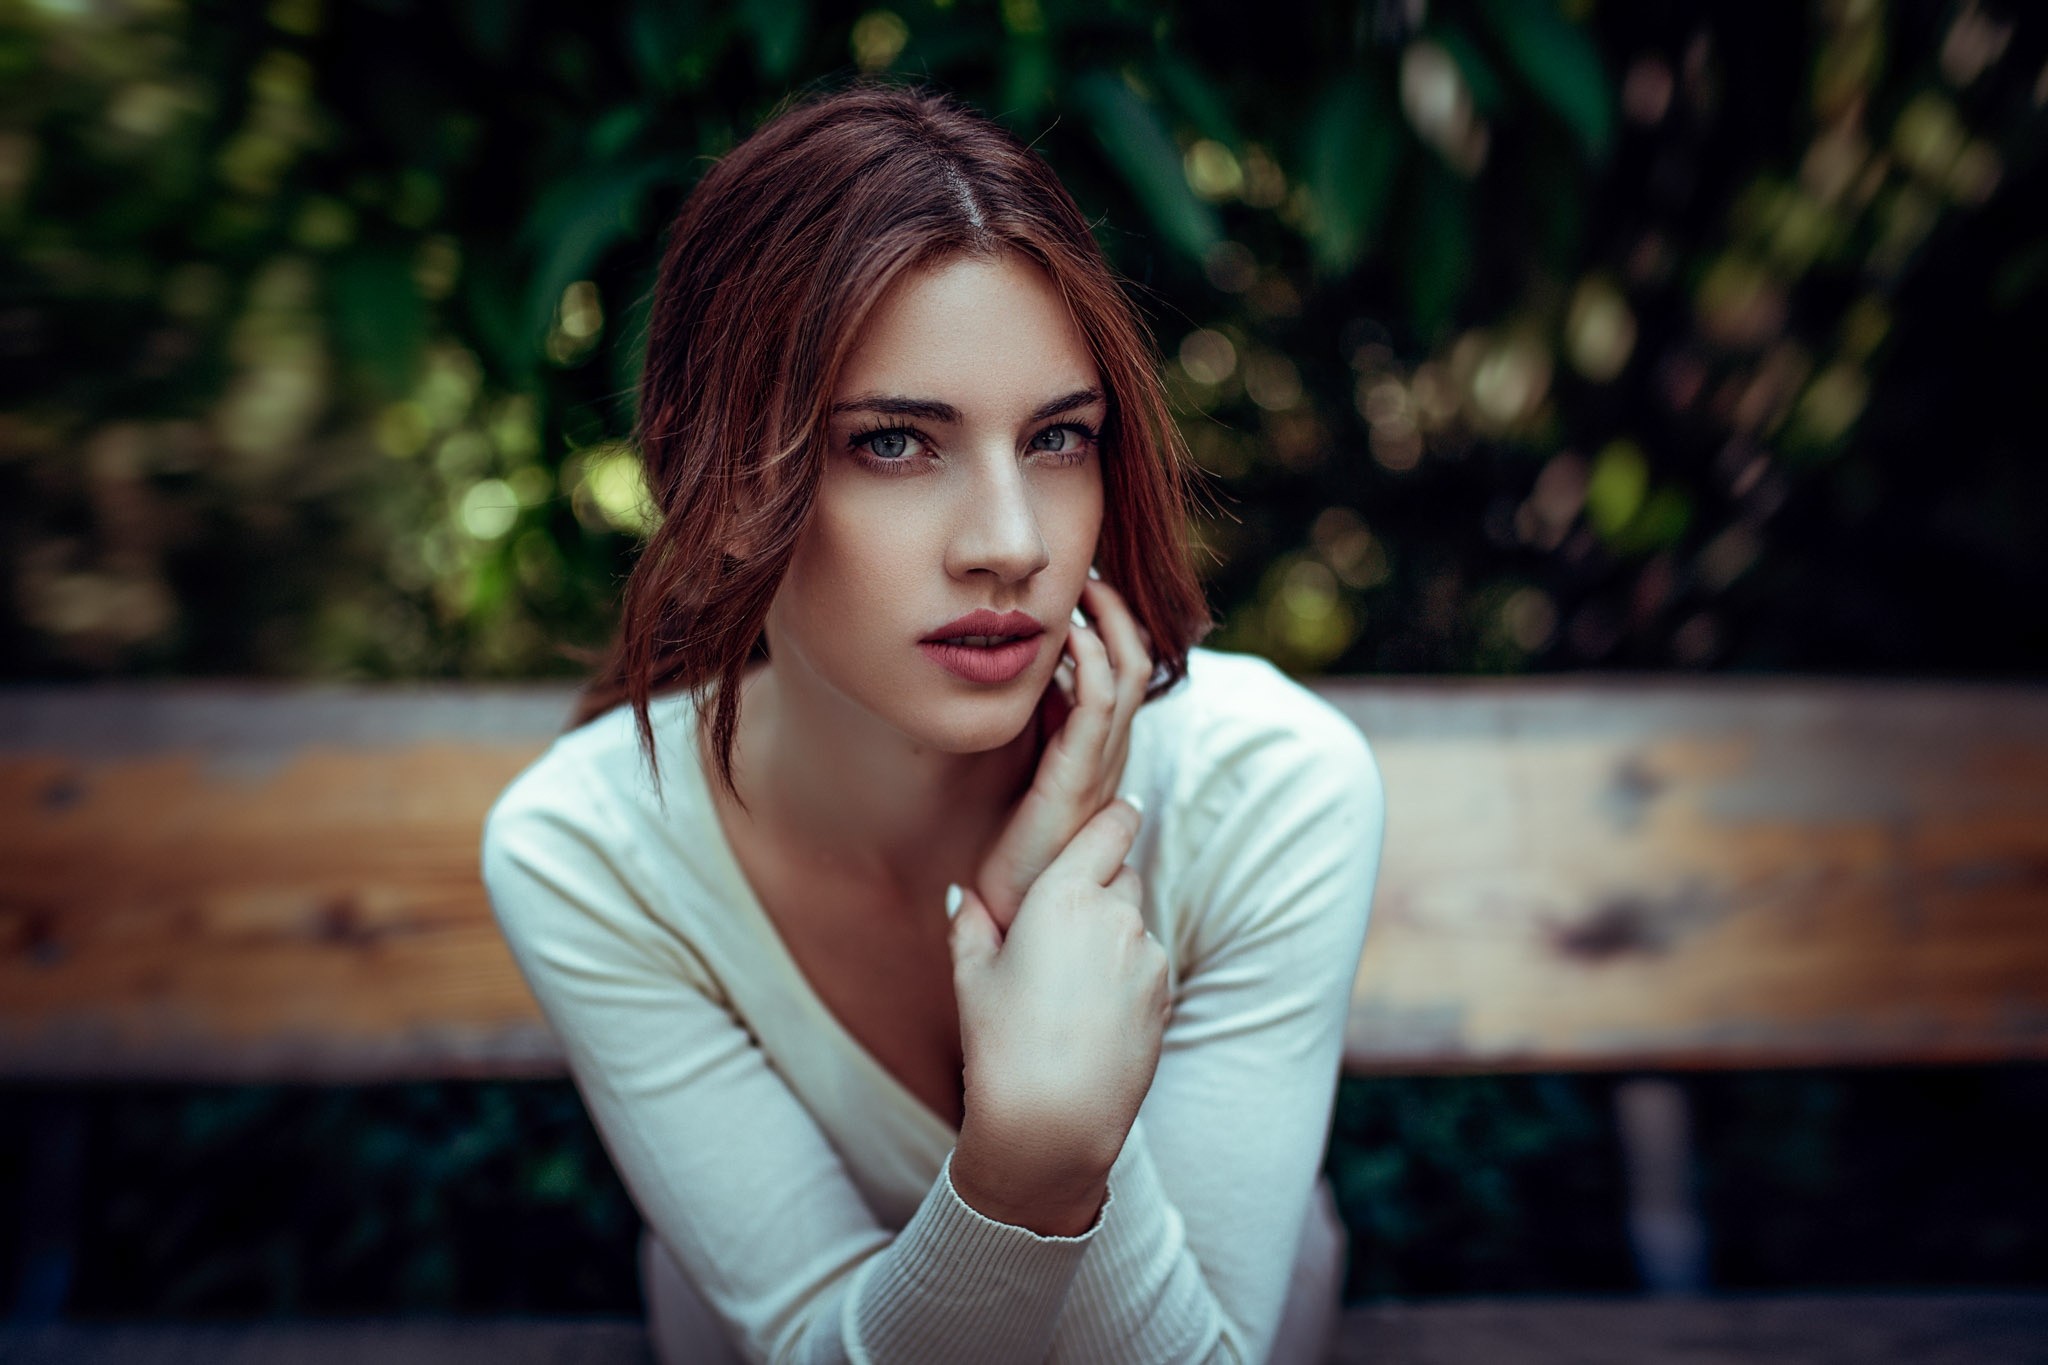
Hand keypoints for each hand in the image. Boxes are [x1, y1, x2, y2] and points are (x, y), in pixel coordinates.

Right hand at [946, 799, 1170, 1217]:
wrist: (1054, 1121)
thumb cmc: (1001, 1043)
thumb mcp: (970, 976)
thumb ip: (970, 923)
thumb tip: (965, 895)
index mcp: (1065, 895)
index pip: (1112, 827)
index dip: (1116, 815)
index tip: (1118, 810)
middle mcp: (1117, 915)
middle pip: (1123, 874)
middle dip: (1100, 885)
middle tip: (1063, 920)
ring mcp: (1147, 956)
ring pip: (1135, 922)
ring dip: (1113, 933)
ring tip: (1071, 982)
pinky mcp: (1164, 995)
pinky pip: (1146, 963)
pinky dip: (1126, 972)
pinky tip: (1092, 1011)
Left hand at [974, 573, 1155, 932]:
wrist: (1007, 907)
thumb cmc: (1009, 848)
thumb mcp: (1024, 770)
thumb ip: (1036, 730)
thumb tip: (1027, 680)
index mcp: (1100, 747)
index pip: (1124, 669)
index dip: (1111, 623)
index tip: (1082, 584)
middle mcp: (1111, 751)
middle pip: (1137, 660)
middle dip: (1116, 610)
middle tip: (1088, 570)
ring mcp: (1101, 764)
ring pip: (1128, 673)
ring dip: (1108, 623)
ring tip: (1083, 586)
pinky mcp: (1078, 779)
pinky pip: (1096, 705)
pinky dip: (1086, 662)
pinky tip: (1065, 636)